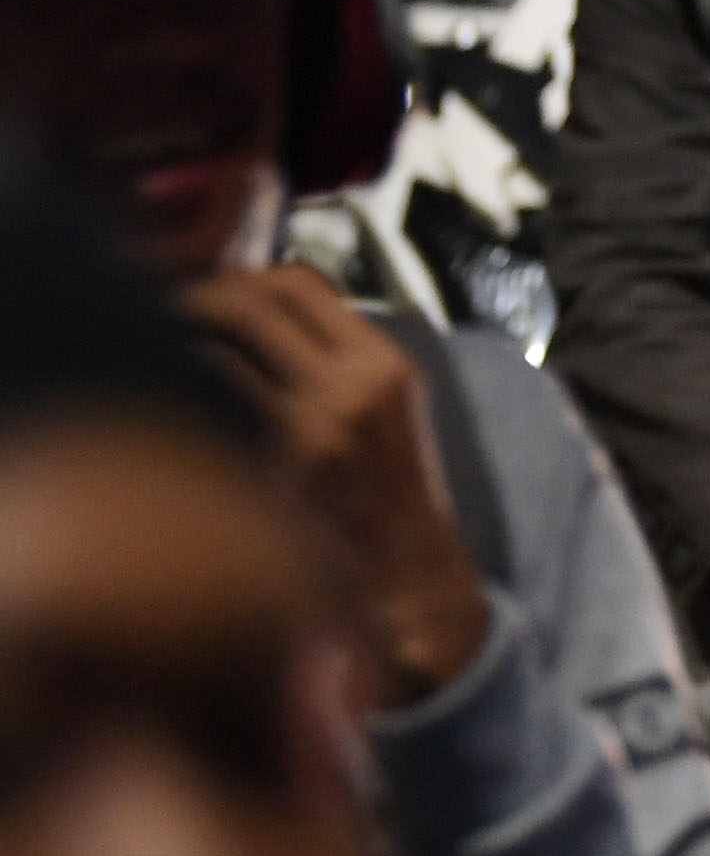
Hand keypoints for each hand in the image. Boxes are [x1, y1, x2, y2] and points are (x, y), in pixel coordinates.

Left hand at [176, 267, 493, 706]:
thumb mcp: (383, 408)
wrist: (402, 577)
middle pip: (255, 298)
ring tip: (162, 355)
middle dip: (200, 298)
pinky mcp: (276, 465)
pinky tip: (168, 404)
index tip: (213, 298)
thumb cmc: (383, 493)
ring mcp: (312, 423)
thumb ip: (334, 358)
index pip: (299, 282)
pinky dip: (180, 388)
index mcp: (384, 362)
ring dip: (181, 340)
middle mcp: (352, 382)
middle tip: (168, 320)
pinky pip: (208, 399)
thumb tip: (252, 308)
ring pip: (220, 343)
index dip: (243, 278)